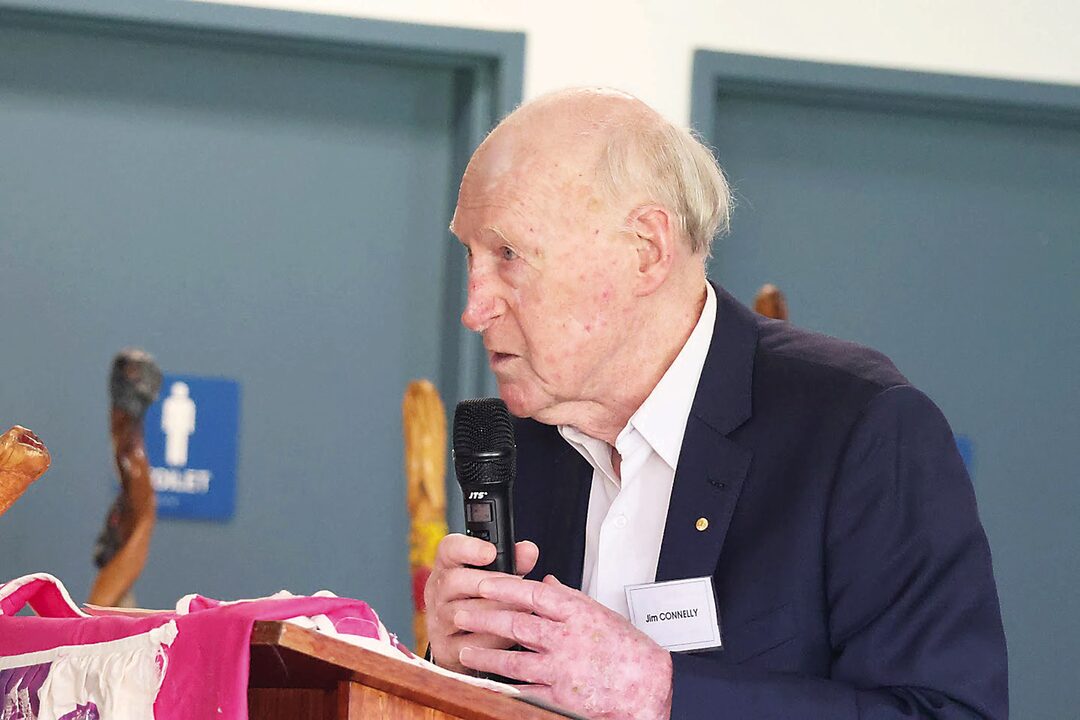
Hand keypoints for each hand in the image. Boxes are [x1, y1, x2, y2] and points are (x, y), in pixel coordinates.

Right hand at [423, 533, 538, 671]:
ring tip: (522, 608)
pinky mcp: (445, 649)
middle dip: (489, 583)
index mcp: (447, 566)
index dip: (468, 548)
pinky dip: (494, 639)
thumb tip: (528, 551)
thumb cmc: (482, 599)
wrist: (464, 641)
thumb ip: (514, 560)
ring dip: (496, 611)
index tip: (490, 553)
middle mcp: (436, 592)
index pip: (448, 548)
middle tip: (519, 585)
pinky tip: (512, 634)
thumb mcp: (495, 575)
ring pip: (462, 614)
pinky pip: (470, 644)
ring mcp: (437, 622)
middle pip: (453, 581)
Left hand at [455, 574, 672, 719]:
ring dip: (485, 654)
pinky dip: (503, 686)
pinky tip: (486, 681)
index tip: (485, 581)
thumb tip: (546, 582)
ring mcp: (561, 669)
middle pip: (517, 624)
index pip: (534, 594)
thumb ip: (569, 598)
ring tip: (465, 649)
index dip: (506, 586)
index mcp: (577, 614)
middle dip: (484, 617)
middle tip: (461, 611)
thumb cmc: (628, 651)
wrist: (646, 687)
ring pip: (514, 660)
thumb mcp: (601, 613)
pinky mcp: (560, 696)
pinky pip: (524, 690)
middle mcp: (566, 640)